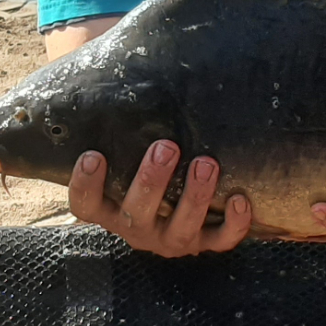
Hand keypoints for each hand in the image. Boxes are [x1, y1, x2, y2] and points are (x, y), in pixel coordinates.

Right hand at [68, 141, 250, 256]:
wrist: (176, 219)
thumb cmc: (144, 176)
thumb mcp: (124, 162)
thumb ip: (120, 137)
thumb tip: (117, 80)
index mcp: (110, 210)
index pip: (86, 205)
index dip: (85, 184)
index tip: (92, 155)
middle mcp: (136, 229)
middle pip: (136, 213)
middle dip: (151, 180)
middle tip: (166, 147)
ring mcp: (170, 240)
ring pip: (181, 228)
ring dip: (195, 196)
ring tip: (206, 163)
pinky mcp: (204, 244)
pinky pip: (221, 240)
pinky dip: (234, 223)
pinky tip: (241, 198)